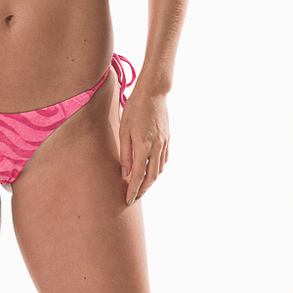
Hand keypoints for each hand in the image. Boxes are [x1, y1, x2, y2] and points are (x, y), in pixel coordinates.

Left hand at [119, 89, 169, 204]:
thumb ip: (125, 153)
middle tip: (135, 197)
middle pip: (151, 177)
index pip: (138, 175)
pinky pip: (164, 160)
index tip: (128, 200)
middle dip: (143, 190)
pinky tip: (152, 170)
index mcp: (143, 146)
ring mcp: (164, 143)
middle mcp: (157, 147)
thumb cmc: (134, 109)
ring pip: (159, 170)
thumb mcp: (124, 129)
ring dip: (151, 181)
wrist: (153, 93)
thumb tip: (125, 172)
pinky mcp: (168, 139)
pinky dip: (158, 169)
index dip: (133, 190)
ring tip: (141, 186)